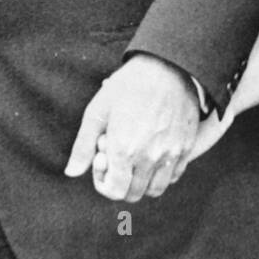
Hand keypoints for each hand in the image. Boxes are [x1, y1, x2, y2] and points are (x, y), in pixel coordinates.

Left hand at [64, 54, 199, 201]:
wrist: (167, 65)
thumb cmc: (129, 85)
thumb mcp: (98, 110)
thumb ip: (83, 146)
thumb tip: (72, 173)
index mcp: (125, 150)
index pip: (115, 191)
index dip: (103, 183)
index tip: (102, 161)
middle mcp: (150, 157)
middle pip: (134, 193)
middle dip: (120, 181)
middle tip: (117, 155)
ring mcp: (171, 153)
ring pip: (156, 189)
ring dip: (141, 181)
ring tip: (135, 156)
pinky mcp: (186, 146)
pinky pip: (174, 176)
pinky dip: (161, 173)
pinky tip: (153, 153)